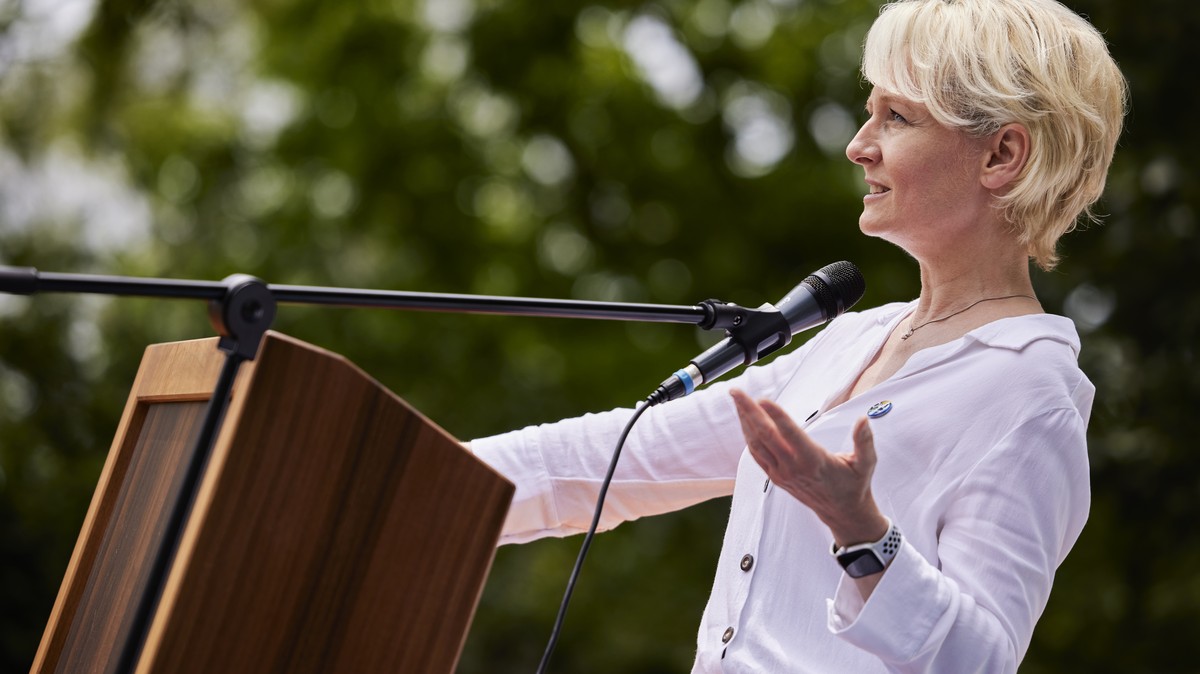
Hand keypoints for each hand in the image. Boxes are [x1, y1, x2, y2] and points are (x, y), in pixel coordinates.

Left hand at [730, 389, 887, 546]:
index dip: (776, 415)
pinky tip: (744, 420)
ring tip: (736, 399)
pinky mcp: (776, 477)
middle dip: (749, 411)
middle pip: (765, 435)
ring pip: (756, 444)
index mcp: (814, 461)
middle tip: (736, 391)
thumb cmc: (854, 484)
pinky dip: (748, 435)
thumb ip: (864, 442)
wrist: (842, 511)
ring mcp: (782, 473)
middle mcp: (793, 467)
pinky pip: (757, 454)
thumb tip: (863, 420)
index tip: (762, 398)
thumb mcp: (866, 464)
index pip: (790, 434)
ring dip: (744, 420)